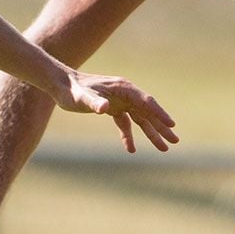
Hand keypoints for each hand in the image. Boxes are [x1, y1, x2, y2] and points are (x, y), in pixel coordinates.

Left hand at [54, 71, 177, 153]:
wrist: (60, 84)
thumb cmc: (71, 90)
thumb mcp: (82, 97)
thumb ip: (94, 102)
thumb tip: (105, 108)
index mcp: (124, 88)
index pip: (147, 102)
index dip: (159, 114)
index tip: (171, 125)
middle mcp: (125, 94)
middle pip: (148, 112)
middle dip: (161, 127)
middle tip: (174, 142)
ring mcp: (119, 101)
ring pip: (140, 119)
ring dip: (151, 133)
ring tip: (163, 148)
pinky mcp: (112, 108)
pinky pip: (125, 123)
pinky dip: (129, 135)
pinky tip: (131, 149)